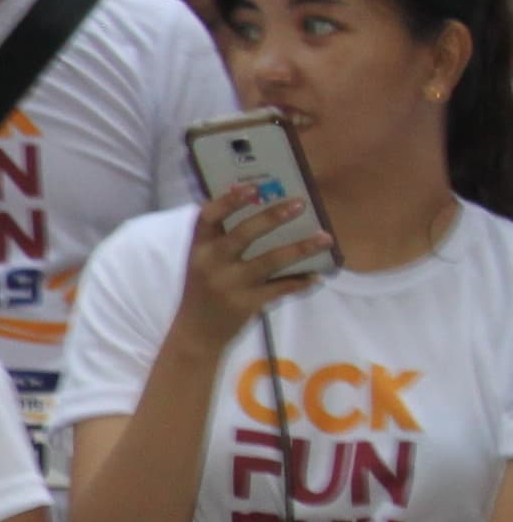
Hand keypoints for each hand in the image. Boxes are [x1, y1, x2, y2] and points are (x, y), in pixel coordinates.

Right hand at [176, 180, 334, 347]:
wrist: (195, 335)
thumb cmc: (203, 292)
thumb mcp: (202, 264)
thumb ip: (221, 241)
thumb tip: (260, 211)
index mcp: (198, 250)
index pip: (208, 217)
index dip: (228, 201)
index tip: (252, 186)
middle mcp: (211, 264)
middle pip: (243, 234)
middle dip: (272, 216)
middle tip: (300, 204)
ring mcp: (229, 285)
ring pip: (270, 260)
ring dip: (301, 248)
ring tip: (325, 238)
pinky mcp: (246, 304)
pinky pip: (281, 288)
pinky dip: (300, 282)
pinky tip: (316, 277)